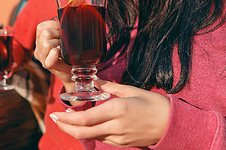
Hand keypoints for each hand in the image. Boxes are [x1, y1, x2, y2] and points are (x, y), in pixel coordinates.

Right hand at [34, 20, 73, 90]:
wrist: (72, 73)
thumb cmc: (69, 55)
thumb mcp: (63, 40)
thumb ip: (61, 29)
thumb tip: (69, 15)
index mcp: (40, 41)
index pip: (41, 27)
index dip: (53, 25)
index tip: (62, 30)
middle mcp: (38, 49)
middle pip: (45, 33)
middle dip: (58, 33)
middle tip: (65, 40)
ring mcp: (42, 58)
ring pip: (46, 43)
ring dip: (59, 43)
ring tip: (65, 48)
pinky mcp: (48, 65)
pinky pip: (50, 56)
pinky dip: (56, 53)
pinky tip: (61, 53)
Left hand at [49, 80, 169, 147]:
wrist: (171, 124)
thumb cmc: (153, 104)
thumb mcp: (131, 91)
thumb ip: (110, 87)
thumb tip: (95, 82)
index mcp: (117, 110)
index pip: (85, 119)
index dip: (67, 118)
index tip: (57, 113)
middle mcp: (116, 126)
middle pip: (83, 132)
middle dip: (66, 127)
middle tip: (55, 119)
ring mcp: (119, 138)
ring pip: (90, 137)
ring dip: (76, 129)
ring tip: (67, 119)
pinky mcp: (122, 144)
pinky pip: (101, 139)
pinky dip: (88, 132)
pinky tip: (84, 125)